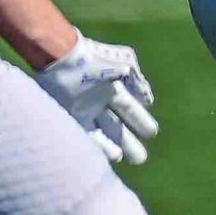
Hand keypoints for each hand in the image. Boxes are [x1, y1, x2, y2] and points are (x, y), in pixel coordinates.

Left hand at [33, 33, 158, 164]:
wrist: (63, 55)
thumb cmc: (94, 57)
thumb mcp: (125, 64)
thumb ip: (138, 83)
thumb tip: (148, 101)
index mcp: (114, 87)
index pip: (130, 109)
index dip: (141, 121)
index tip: (152, 133)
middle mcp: (99, 101)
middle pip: (117, 126)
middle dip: (129, 142)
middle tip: (140, 158)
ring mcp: (84, 110)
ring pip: (103, 134)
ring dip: (115, 147)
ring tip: (124, 159)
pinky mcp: (69, 116)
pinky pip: (87, 135)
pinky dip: (101, 145)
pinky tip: (113, 156)